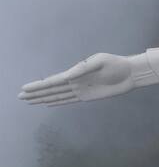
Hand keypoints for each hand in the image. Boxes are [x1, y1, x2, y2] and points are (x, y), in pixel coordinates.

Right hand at [19, 53, 135, 105]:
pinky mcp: (87, 96)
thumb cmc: (116, 65)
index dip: (38, 86)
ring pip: (57, 96)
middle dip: (36, 93)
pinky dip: (58, 102)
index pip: (53, 81)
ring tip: (29, 101)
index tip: (24, 89)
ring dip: (43, 98)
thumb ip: (83, 68)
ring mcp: (80, 90)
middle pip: (51, 90)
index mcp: (76, 73)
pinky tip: (48, 104)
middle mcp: (75, 82)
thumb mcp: (100, 62)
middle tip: (20, 97)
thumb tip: (67, 76)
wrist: (130, 73)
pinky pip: (69, 100)